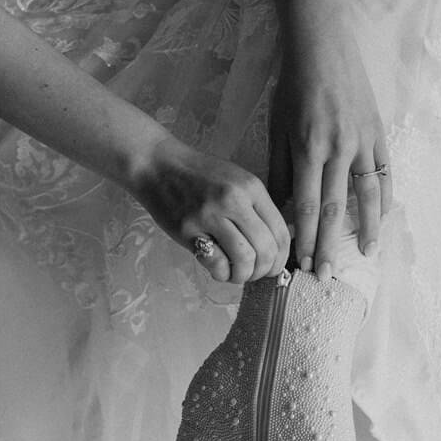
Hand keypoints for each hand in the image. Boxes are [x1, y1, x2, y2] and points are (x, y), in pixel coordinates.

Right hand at [130, 136, 291, 283]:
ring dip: (244, 275)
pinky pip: (215, 262)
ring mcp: (209, 216)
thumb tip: (276, 243)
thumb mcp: (236, 180)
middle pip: (266, 249)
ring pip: (244, 259)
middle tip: (256, 273)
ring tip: (237, 273)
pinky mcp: (187, 231)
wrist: (158, 165)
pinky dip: (222, 274)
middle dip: (266, 270)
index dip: (282, 257)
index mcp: (250, 188)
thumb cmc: (199, 175)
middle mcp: (233, 201)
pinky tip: (219, 270)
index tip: (275, 266)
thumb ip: (257, 207)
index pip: (280, 231)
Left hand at [269, 13, 392, 276]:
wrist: (323, 46)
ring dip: (364, 230)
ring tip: (364, 255)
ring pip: (365, 196)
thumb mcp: (276, 128)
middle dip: (328, 246)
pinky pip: (384, 173)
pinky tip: (381, 220)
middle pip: (334, 209)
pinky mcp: (378, 133)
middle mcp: (338, 149)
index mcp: (308, 149)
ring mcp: (362, 142)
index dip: (304, 238)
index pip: (306, 206)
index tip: (301, 263)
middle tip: (325, 275)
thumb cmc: (292, 87)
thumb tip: (279, 210)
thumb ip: (280, 170)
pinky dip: (384, 199)